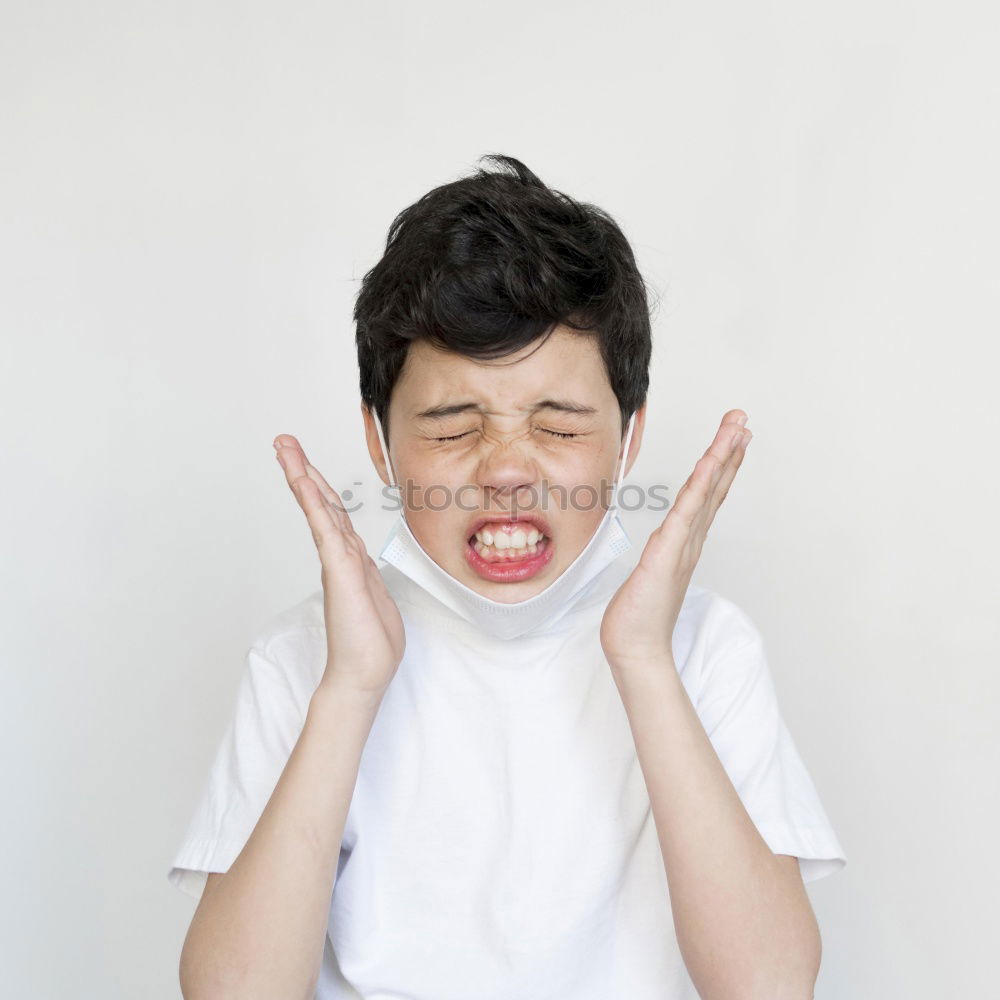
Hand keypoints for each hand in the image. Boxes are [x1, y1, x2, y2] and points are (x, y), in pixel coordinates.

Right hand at [274, 434, 404, 698]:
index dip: (320, 487)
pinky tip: (302, 481)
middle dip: (303, 470)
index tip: (304, 463)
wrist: (364, 677)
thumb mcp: (376, 598)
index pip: (334, 515)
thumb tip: (361, 562)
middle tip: (283, 442)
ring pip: (320, 509)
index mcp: (350, 561)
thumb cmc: (371, 646)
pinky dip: (314, 503)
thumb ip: (366, 575)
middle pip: (321, 503)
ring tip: (285, 448)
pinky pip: (326, 529)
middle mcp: (340, 557)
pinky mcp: (339, 573)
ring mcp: (338, 563)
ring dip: (303, 476)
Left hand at [600, 410, 751, 673]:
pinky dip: (700, 487)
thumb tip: (665, 543)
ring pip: (705, 493)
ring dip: (720, 458)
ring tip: (736, 429)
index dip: (721, 465)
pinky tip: (709, 465)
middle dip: (728, 451)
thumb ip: (662, 555)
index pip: (707, 496)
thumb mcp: (650, 573)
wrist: (636, 649)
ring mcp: (681, 546)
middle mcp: (689, 540)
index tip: (733, 438)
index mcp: (684, 542)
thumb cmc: (639, 616)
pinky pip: (685, 513)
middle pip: (714, 487)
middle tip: (742, 420)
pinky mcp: (667, 555)